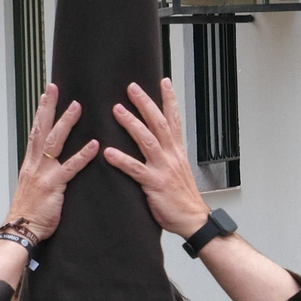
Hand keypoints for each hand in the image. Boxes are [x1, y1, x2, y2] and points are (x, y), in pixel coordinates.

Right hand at [4, 83, 99, 241]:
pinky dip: (82, 155)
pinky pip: (70, 167)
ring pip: (54, 142)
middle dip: (48, 107)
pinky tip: (94, 144)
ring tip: (77, 107)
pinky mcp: (54, 186)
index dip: (41, 112)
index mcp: (30, 163)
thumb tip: (51, 163)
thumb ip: (41, 172)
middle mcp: (34, 164)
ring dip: (66, 123)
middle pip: (41, 129)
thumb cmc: (28, 212)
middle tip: (54, 88)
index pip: (35, 131)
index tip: (46, 95)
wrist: (21, 228)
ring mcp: (43, 174)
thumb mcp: (32, 187)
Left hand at [104, 79, 211, 238]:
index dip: (169, 99)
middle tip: (132, 87)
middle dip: (145, 103)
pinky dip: (120, 159)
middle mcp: (171, 155)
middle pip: (158, 122)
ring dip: (131, 123)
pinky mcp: (154, 184)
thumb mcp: (178, 170)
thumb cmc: (183, 198)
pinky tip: (107, 152)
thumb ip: (167, 156)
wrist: (192, 219)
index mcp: (177, 151)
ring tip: (117, 110)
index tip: (164, 81)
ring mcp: (163, 168)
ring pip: (146, 139)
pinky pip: (135, 169)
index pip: (174, 119)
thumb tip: (157, 145)